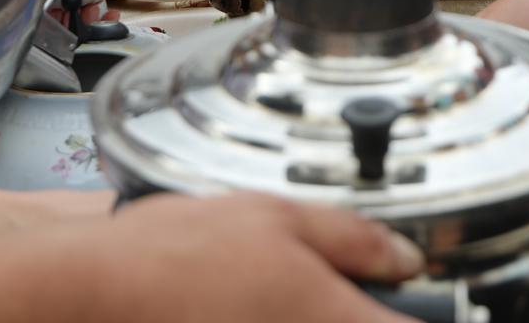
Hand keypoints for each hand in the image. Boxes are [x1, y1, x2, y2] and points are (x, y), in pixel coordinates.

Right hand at [107, 194, 421, 321]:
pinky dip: (275, 320)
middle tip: (342, 287)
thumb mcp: (277, 216)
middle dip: (362, 311)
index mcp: (337, 321)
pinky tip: (248, 307)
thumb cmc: (177, 254)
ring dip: (314, 316)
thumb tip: (403, 255)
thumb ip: (355, 238)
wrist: (99, 291)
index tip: (421, 298)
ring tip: (278, 294)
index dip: (429, 313)